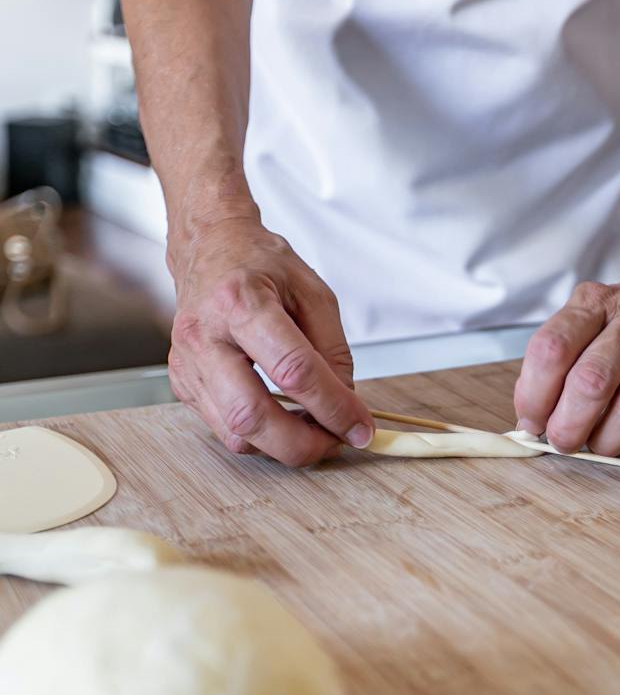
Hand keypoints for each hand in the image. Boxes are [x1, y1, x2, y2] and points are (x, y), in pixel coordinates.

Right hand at [167, 212, 373, 465]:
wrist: (209, 248)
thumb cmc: (260, 265)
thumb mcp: (314, 294)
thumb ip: (333, 351)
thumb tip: (346, 405)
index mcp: (242, 302)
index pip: (294, 371)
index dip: (333, 407)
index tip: (360, 427)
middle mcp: (205, 336)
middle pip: (251, 414)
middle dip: (301, 443)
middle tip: (336, 442)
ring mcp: (188, 363)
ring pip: (235, 432)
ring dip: (282, 445)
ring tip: (313, 430)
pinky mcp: (182, 382)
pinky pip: (224, 428)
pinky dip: (261, 436)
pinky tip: (283, 418)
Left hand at [513, 271, 619, 460]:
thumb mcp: (584, 319)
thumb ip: (555, 363)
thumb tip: (533, 421)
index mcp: (595, 303)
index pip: (552, 349)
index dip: (534, 395)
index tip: (532, 421)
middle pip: (592, 382)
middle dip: (569, 426)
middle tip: (564, 441)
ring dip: (608, 440)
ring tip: (600, 445)